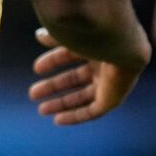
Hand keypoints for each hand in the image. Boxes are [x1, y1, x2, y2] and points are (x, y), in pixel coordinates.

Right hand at [29, 27, 143, 125]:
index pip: (71, 55)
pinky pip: (93, 112)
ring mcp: (110, 83)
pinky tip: (58, 120)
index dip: (53, 62)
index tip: (36, 69)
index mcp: (96, 45)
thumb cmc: (96, 35)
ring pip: (82, 96)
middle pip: (75, 78)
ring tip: (41, 110)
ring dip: (62, 103)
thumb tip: (38, 36)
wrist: (122, 45)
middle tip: (33, 93)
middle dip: (54, 86)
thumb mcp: (71, 36)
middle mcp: (104, 65)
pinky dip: (76, 116)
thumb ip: (55, 37)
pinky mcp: (113, 98)